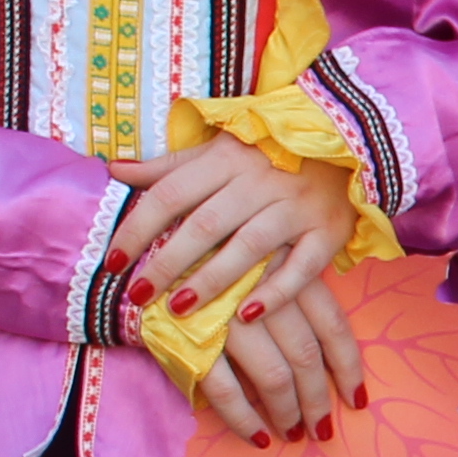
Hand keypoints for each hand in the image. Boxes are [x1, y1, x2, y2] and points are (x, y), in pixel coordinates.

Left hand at [110, 132, 355, 330]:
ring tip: (180, 310)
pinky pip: (302, 267)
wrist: (345, 142)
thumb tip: (114, 169)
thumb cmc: (267, 152)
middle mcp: (259, 181)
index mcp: (225, 158)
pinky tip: (247, 315)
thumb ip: (168, 166)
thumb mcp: (216, 150)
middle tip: (138, 296)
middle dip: (168, 262)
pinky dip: (276, 292)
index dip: (138, 229)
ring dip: (212, 280)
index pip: (170, 194)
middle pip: (205, 224)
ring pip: (249, 246)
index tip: (112, 263)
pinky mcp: (327, 232)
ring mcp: (295, 207)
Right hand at [198, 276, 367, 443]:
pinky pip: (228, 392)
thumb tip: (320, 354)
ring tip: (294, 434)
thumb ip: (289, 296)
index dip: (349, 368)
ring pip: (274, 377)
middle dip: (318, 399)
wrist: (141, 254)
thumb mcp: (258, 261)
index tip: (356, 398)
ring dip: (288, 413)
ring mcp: (227, 319)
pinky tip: (257, 437)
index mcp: (286, 270)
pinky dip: (246, 420)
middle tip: (323, 428)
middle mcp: (263, 293)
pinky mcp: (194, 342)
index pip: (333, 326)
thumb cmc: (207, 260)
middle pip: (307, 357)